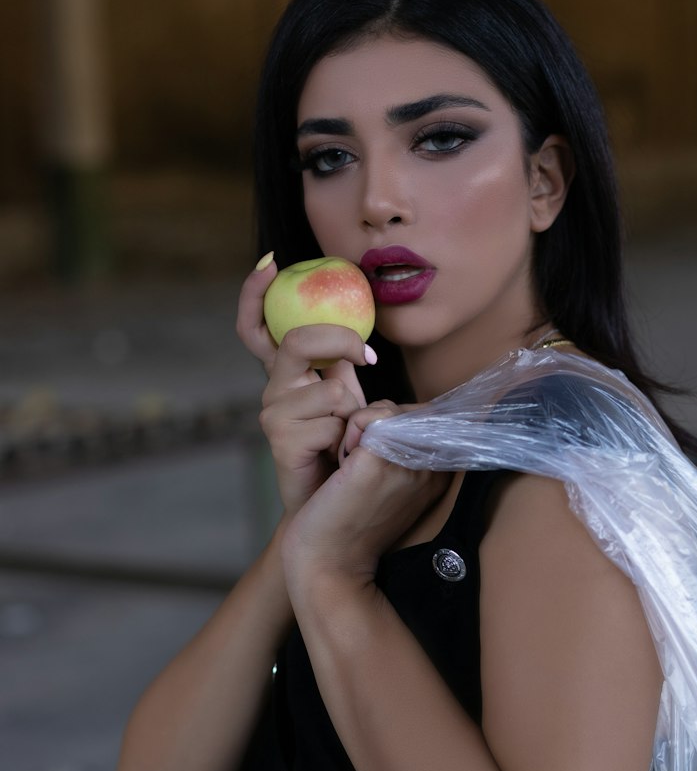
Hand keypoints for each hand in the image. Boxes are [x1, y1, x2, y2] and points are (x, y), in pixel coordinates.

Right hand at [236, 257, 374, 514]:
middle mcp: (273, 387)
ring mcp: (272, 412)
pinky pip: (331, 418)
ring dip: (354, 410)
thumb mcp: (347, 398)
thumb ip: (341, 364)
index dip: (255, 292)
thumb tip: (358, 335)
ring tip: (348, 436)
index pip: (258, 326)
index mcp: (285, 373)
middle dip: (339, 342)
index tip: (269, 262)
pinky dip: (348, 433)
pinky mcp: (280, 437)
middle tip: (367, 358)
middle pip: (297, 341)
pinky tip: (339, 453)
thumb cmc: (344, 450)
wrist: (330, 508)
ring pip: (331, 388)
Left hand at [283, 401, 448, 585]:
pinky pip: (364, 417)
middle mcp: (433, 466)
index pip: (427, 418)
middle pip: (404, 410)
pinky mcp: (378, 459)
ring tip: (352, 469)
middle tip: (359, 469)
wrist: (331, 564)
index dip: (394, 425)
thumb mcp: (394, 486)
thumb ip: (407, 451)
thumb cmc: (355, 522)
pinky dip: (346, 435)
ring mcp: (408, 461)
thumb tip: (397, 413)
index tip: (373, 459)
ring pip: (385, 409)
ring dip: (360, 430)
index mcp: (441, 474)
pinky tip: (342, 468)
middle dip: (376, 426)